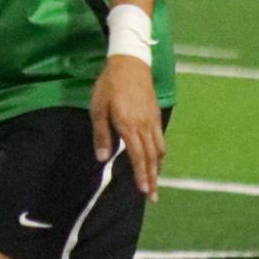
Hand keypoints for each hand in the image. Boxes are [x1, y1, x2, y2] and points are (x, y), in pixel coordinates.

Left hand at [90, 56, 165, 200]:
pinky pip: (160, 138)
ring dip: (157, 168)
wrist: (129, 62)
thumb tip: (101, 158)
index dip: (141, 175)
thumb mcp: (97, 108)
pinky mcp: (155, 114)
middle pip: (151, 157)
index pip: (138, 156)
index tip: (144, 192)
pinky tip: (155, 158)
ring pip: (159, 149)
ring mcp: (152, 120)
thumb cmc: (109, 85)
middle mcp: (145, 125)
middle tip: (153, 197)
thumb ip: (101, 134)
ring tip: (154, 181)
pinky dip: (159, 153)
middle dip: (153, 178)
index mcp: (129, 125)